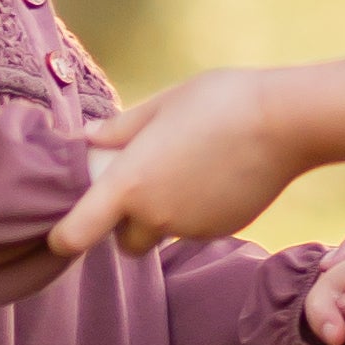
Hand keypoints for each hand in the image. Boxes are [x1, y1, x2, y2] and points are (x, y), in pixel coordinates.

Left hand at [49, 68, 298, 264]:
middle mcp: (155, 215)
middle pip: (125, 243)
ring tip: (189, 170)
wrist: (285, 122)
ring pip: (163, 235)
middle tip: (142, 188)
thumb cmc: (218, 102)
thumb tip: (89, 139)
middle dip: (126, 225)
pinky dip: (197, 212)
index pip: (76, 234)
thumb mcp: (162, 105)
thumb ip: (120, 129)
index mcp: (129, 184)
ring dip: (164, 216)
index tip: (60, 233)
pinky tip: (217, 175)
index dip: (62, 238)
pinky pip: (196, 229)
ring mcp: (191, 227)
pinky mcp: (222, 230)